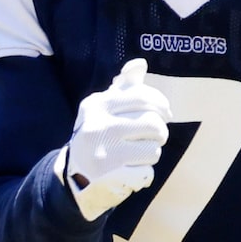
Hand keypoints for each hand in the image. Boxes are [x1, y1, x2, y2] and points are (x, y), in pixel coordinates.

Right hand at [61, 58, 171, 219]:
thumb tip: (140, 64)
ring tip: (138, 154)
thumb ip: (124, 87)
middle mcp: (99, 127)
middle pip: (153, 123)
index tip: (167, 113)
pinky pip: (147, 172)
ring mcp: (105, 153)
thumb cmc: (97, 135)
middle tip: (155, 137)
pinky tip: (131, 170)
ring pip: (154, 149)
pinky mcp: (112, 177)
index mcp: (97, 106)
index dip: (161, 104)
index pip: (141, 96)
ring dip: (152, 153)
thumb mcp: (103, 109)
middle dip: (160, 132)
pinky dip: (144, 174)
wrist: (73, 176)